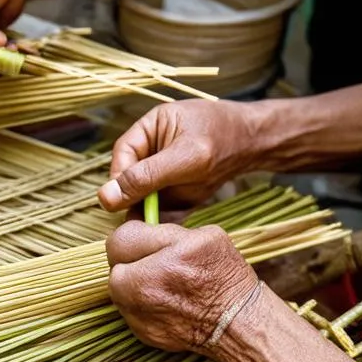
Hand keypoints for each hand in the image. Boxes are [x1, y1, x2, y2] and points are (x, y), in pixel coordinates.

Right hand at [97, 100, 263, 213]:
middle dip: (132, 200)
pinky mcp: (173, 193)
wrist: (254, 145)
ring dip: (145, 215)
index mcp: (148, 129)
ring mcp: (161, 173)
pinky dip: (161, 222)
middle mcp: (150, 151)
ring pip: (141, 198)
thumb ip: (147, 176)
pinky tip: (166, 232)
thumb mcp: (185, 157)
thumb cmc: (222, 138)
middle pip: (128, 179)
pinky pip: (159, 211)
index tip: (116, 202)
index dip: (118, 179)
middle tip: (136, 221)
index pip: (122, 155)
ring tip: (152, 229)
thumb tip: (107, 195)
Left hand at [106, 221, 257, 353]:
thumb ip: (166, 229)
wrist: (236, 323)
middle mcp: (152, 286)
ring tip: (157, 281)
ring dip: (131, 282)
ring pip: (117, 289)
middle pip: (115, 266)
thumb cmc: (224, 276)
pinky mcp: (141, 331)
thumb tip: (139, 218)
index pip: (122, 237)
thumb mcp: (206, 236)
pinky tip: (162, 300)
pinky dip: (139, 302)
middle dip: (127, 260)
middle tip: (148, 261)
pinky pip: (128, 309)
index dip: (131, 234)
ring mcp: (144, 313)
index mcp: (171, 256)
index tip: (140, 235)